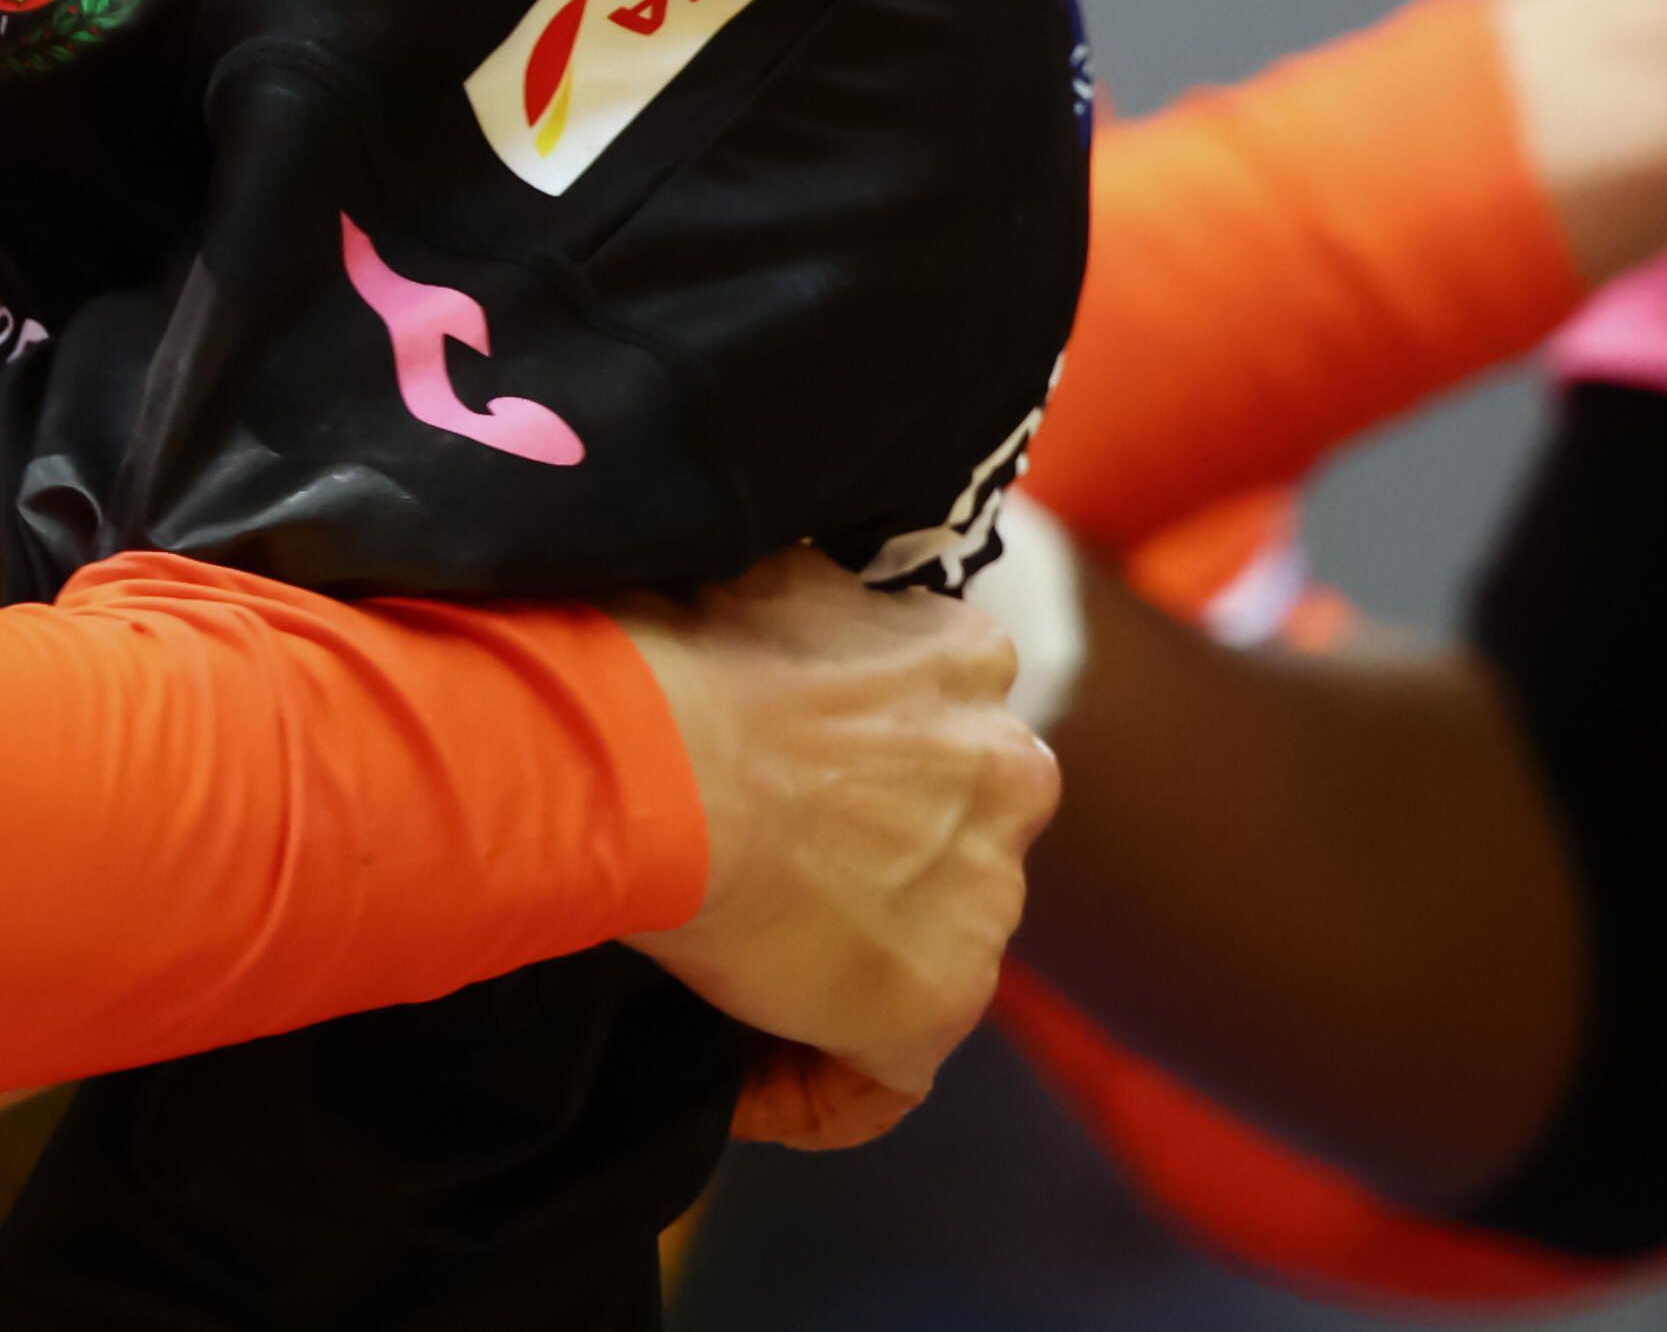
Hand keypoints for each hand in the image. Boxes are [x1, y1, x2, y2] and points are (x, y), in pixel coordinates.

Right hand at [612, 552, 1057, 1149]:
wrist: (655, 752)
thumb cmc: (675, 656)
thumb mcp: (763, 578)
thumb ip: (810, 606)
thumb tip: (771, 606)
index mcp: (967, 659)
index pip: (940, 723)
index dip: (863, 764)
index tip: (786, 793)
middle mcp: (1011, 768)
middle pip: (955, 836)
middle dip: (878, 862)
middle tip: (762, 883)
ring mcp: (987, 892)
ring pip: (931, 948)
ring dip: (851, 967)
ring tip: (737, 984)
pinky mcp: (942, 1001)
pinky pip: (884, 1077)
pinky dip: (815, 1088)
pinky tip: (742, 1085)